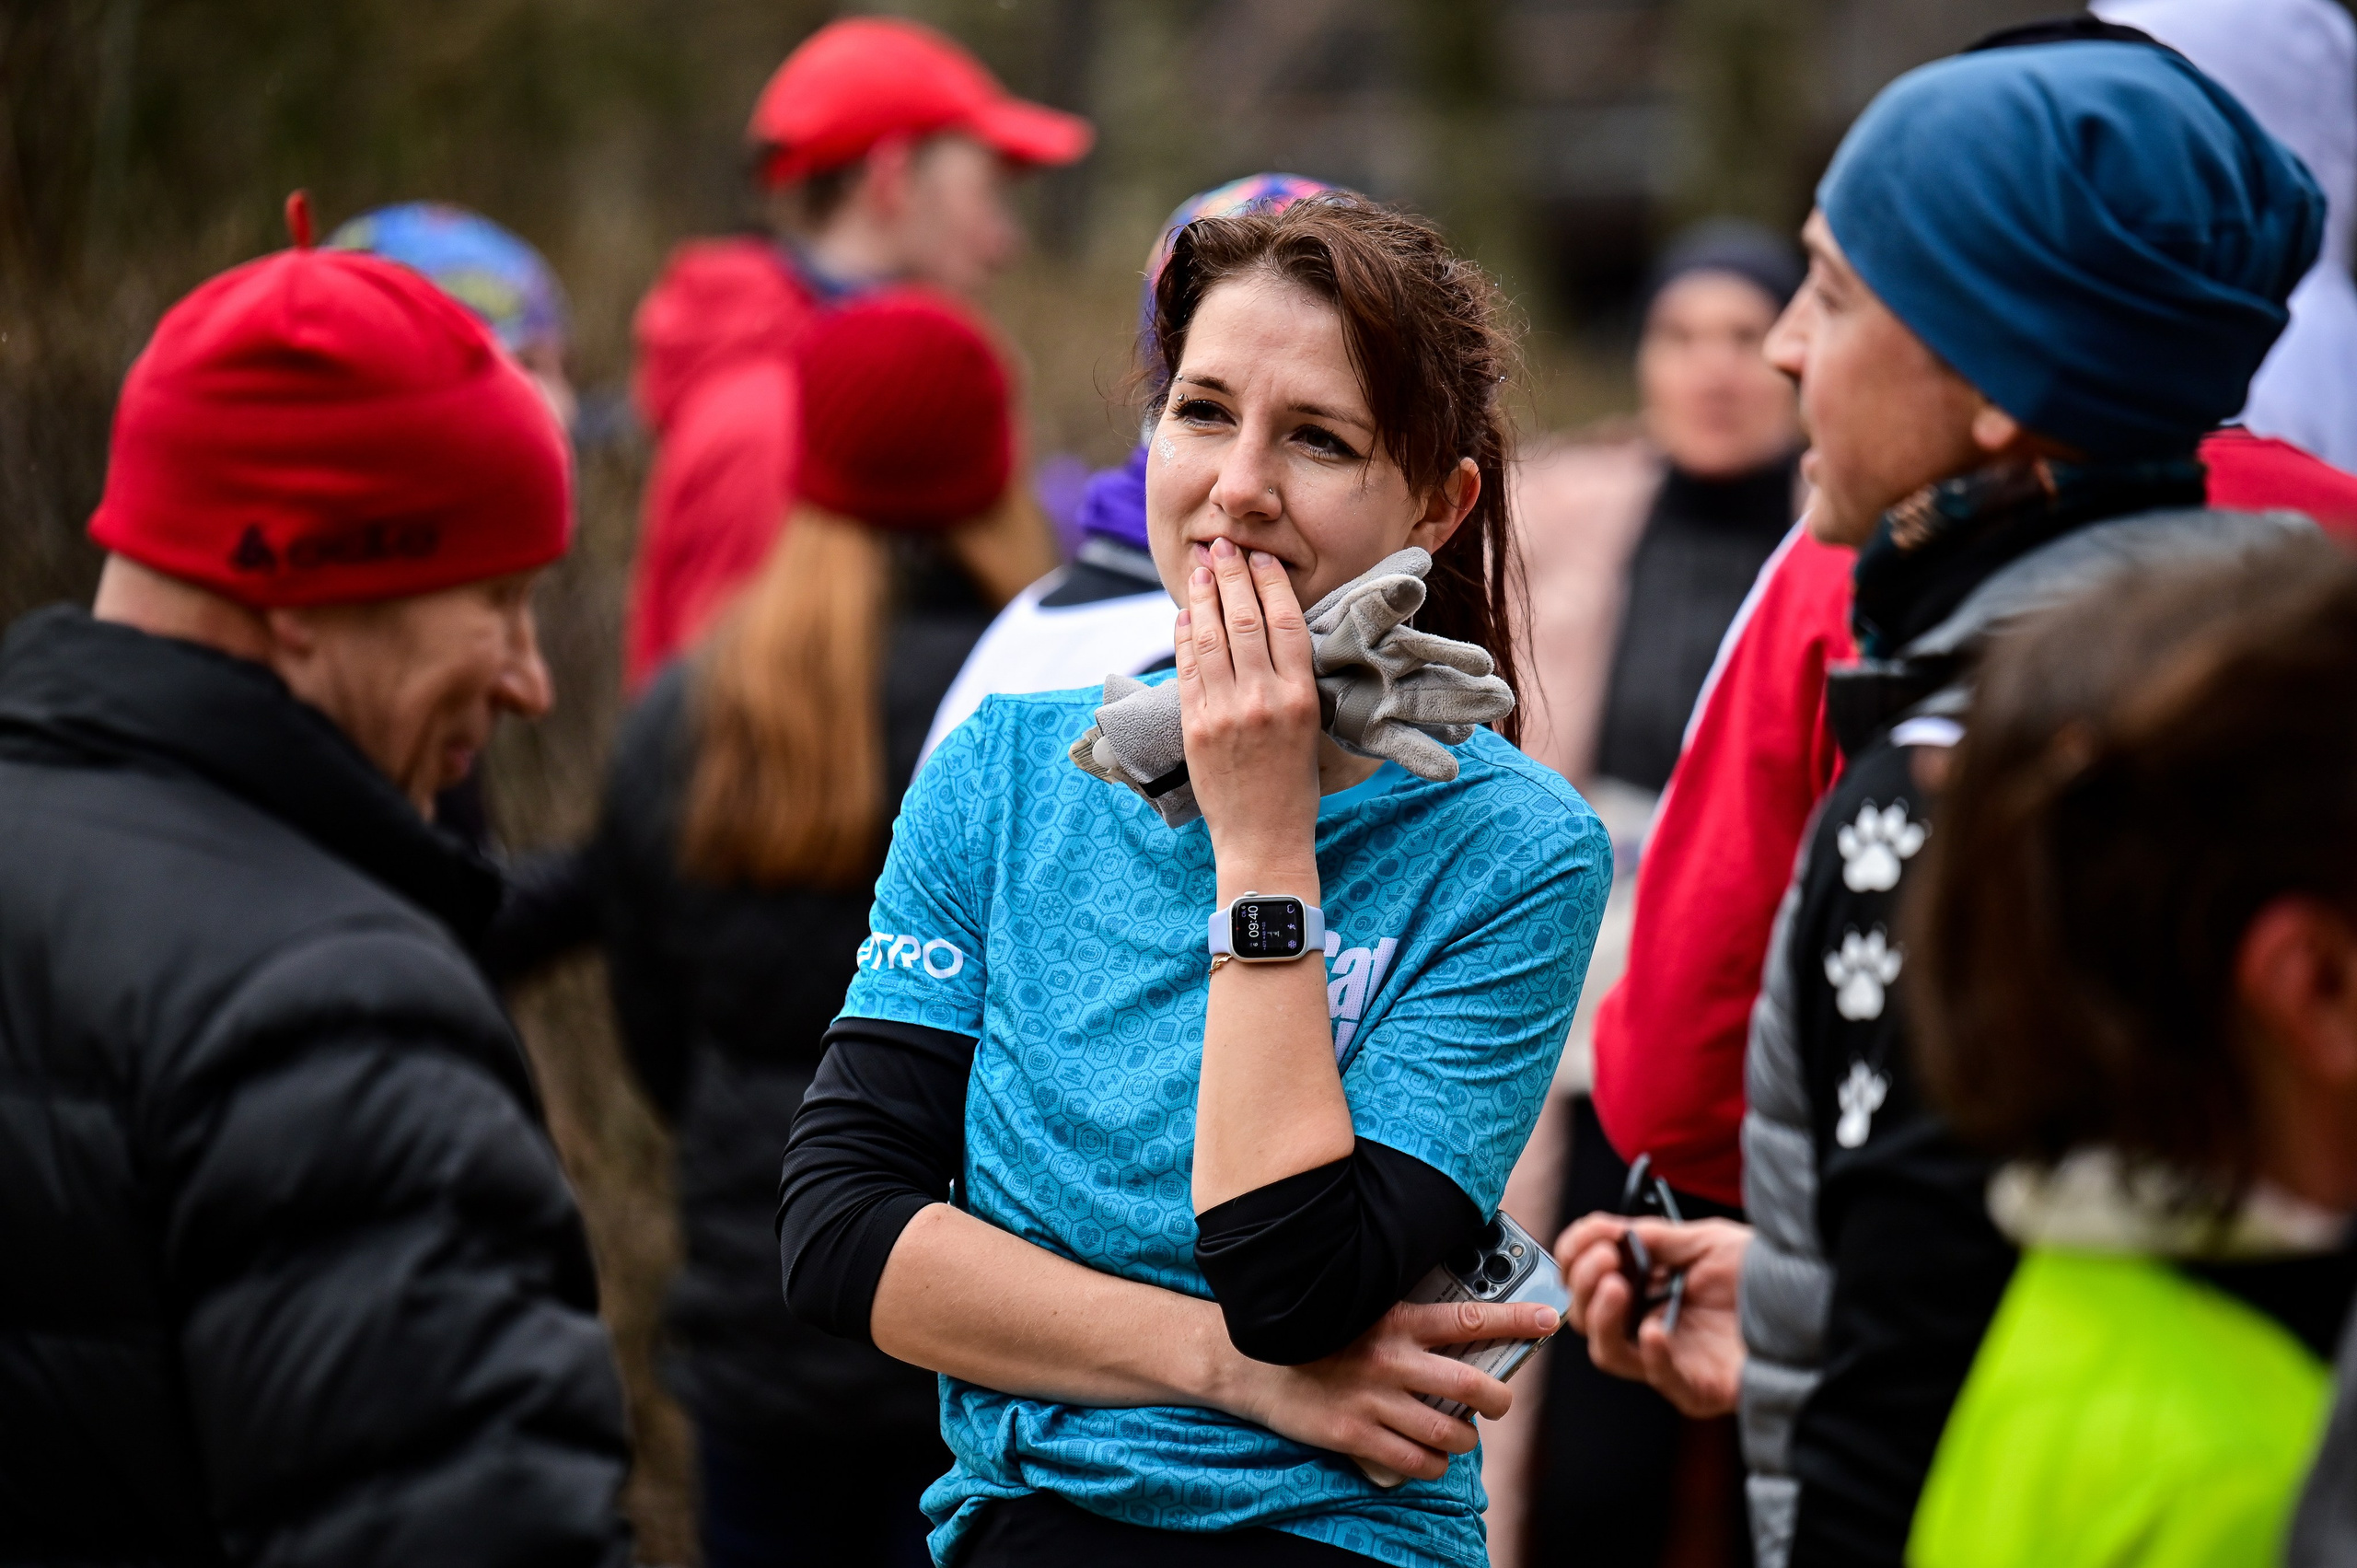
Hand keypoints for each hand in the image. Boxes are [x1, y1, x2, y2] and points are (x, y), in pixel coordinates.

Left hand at [1174, 537, 1321, 877]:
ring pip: (1211, 638)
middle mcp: (1264, 700)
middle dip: (1231, 576)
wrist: (1264, 837)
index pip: (1286, 624)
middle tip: (1223, 545)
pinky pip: (1187, 669)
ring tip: (1200, 567)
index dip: (1271, 584)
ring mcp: (1226, 713)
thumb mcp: (1311, 729)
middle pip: (1246, 620)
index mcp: (1301, 698)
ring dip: (1203, 597)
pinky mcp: (1196, 727)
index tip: (1261, 559)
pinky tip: (1184, 614)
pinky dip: (1184, 635)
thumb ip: (1293, 683)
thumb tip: (1274, 633)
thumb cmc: (1294, 786)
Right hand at [1220, 1299, 1559, 1481]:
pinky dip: (1433, 1465)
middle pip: (1472, 1386)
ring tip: (1461, 1434)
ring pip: (1449, 1432)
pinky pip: (1415, 1462)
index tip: (1549, 1320)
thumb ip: (1404, 1320)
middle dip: (1499, 1400)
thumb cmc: (1312, 1332)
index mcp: (1396, 1320)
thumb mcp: (1359, 1310)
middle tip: (1499, 1402)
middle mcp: (1391, 1359)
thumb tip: (1456, 1330)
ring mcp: (1373, 1400)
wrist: (1248, 1360)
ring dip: (1465, 1439)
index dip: (1517, 1320)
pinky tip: (1429, 1457)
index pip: (1470, 1319)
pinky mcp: (1355, 1435)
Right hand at [1555, 1212, 1749, 1417]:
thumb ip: (1657, 1238)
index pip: (1588, 1280)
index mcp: (1645, 1291)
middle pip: (1586, 1318)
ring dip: (1599, 1316)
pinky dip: (1651, 1353)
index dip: (1577, 1256)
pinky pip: (1661, 1378)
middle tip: (1606, 1256)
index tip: (1591, 1234)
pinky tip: (1655, 1328)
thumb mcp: (1706, 1242)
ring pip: (1609, 1352)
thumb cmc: (1765, 1279)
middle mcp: (1649, 1326)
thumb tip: (1611, 1230)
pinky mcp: (1697, 1388)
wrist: (1817, 1307)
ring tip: (1616, 1283)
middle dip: (1583, 1281)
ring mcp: (1670, 1360)